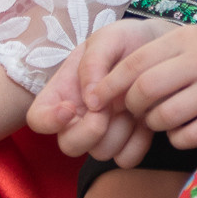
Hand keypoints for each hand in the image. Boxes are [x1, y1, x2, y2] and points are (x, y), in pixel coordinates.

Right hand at [28, 28, 147, 167]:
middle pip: (69, 146)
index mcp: (62, 93)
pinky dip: (137, 143)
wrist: (158, 47)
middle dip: (90, 131)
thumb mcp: (107, 39)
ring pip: (101, 153)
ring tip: (131, 105)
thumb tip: (90, 100)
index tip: (70, 108)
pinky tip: (144, 119)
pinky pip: (126, 158)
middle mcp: (78, 119)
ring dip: (118, 132)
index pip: (38, 120)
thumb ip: (93, 63)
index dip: (49, 120)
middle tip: (108, 109)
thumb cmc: (125, 42)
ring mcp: (104, 133)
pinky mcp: (130, 141)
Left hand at [110, 28, 196, 147]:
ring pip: (165, 116)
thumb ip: (152, 57)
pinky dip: (177, 137)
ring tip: (161, 118)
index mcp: (188, 38)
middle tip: (136, 109)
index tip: (97, 99)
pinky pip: (188, 136)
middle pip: (146, 90)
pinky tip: (183, 128)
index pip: (136, 62)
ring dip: (154, 123)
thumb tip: (104, 87)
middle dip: (132, 106)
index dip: (110, 84)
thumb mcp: (188, 42)